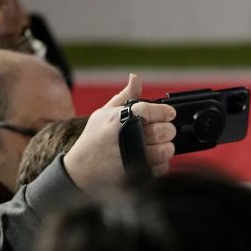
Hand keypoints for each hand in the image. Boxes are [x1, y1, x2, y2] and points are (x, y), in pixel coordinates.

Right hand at [63, 74, 175, 192]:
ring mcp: (135, 156)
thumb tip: (135, 78)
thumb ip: (125, 96)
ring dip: (166, 147)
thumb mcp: (104, 113)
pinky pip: (163, 166)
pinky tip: (151, 157)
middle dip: (167, 129)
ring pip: (167, 150)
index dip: (165, 111)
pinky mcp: (139, 173)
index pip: (152, 110)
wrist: (81, 170)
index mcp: (120, 118)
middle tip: (162, 130)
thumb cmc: (93, 139)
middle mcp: (129, 136)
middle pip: (165, 131)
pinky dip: (161, 163)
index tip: (169, 113)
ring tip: (157, 145)